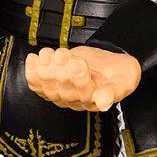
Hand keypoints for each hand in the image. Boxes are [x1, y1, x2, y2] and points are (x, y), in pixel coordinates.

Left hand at [25, 45, 140, 111]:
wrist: (112, 66)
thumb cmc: (120, 75)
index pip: (81, 92)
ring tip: (50, 54)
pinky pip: (37, 83)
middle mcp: (75, 99)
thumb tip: (103, 103)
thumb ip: (113, 92)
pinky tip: (33, 59)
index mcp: (93, 100)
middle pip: (61, 88)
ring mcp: (63, 91)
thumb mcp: (123, 82)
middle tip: (63, 54)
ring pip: (47, 85)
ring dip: (46, 67)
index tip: (77, 62)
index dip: (77, 77)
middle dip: (60, 68)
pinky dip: (32, 70)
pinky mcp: (53, 83)